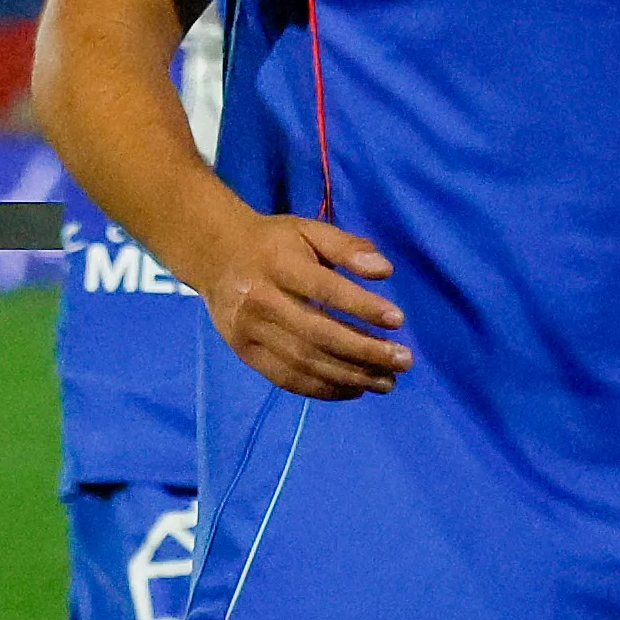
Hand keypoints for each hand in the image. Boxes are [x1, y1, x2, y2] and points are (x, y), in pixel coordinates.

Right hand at [188, 207, 414, 399]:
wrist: (216, 256)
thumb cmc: (273, 243)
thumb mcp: (308, 230)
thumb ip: (346, 246)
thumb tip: (385, 270)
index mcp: (277, 263)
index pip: (325, 289)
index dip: (362, 306)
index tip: (398, 320)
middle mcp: (260, 300)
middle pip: (317, 333)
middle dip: (365, 351)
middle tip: (403, 361)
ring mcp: (250, 331)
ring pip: (305, 361)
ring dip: (350, 376)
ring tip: (387, 382)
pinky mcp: (246, 354)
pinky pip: (288, 379)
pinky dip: (324, 389)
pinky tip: (354, 389)